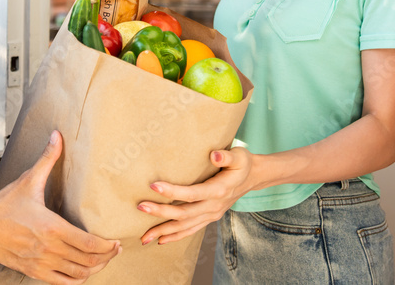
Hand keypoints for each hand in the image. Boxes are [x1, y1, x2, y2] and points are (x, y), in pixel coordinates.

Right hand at [0, 130, 120, 283]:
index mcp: (51, 227)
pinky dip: (76, 279)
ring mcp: (41, 263)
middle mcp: (49, 249)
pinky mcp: (33, 271)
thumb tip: (57, 136)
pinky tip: (83, 271)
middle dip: (106, 257)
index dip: (107, 246)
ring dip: (95, 269)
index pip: (89, 244)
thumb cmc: (4, 205)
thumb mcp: (28, 180)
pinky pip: (62, 282)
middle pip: (88, 261)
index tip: (116, 242)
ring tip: (103, 260)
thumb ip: (47, 158)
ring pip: (77, 274)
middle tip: (115, 250)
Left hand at [137, 147, 252, 245]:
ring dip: (164, 231)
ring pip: (185, 226)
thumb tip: (214, 155)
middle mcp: (214, 206)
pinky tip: (161, 240)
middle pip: (184, 213)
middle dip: (161, 213)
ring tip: (144, 236)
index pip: (192, 194)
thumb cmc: (243, 163)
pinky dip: (175, 236)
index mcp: (219, 190)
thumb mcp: (239, 155)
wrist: (254, 177)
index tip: (153, 186)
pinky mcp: (209, 217)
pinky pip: (191, 230)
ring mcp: (212, 214)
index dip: (173, 192)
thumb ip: (227, 156)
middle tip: (141, 208)